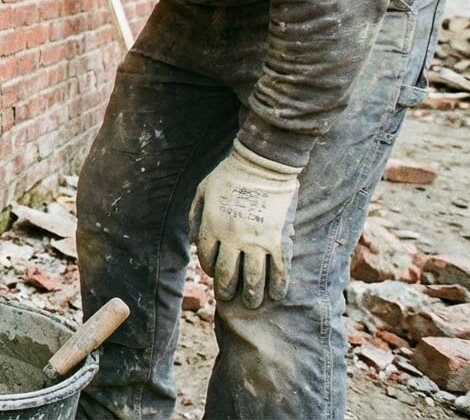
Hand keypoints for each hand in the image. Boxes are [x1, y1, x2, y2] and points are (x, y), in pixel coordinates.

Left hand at [189, 142, 300, 308]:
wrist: (263, 164)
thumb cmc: (229, 174)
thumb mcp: (202, 191)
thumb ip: (195, 217)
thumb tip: (190, 241)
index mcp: (212, 226)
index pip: (207, 258)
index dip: (209, 269)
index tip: (214, 273)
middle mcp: (233, 238)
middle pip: (228, 274)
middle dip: (227, 290)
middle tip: (228, 298)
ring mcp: (257, 241)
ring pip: (254, 278)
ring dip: (252, 295)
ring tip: (252, 304)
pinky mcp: (279, 240)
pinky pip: (279, 269)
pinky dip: (278, 285)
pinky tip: (276, 294)